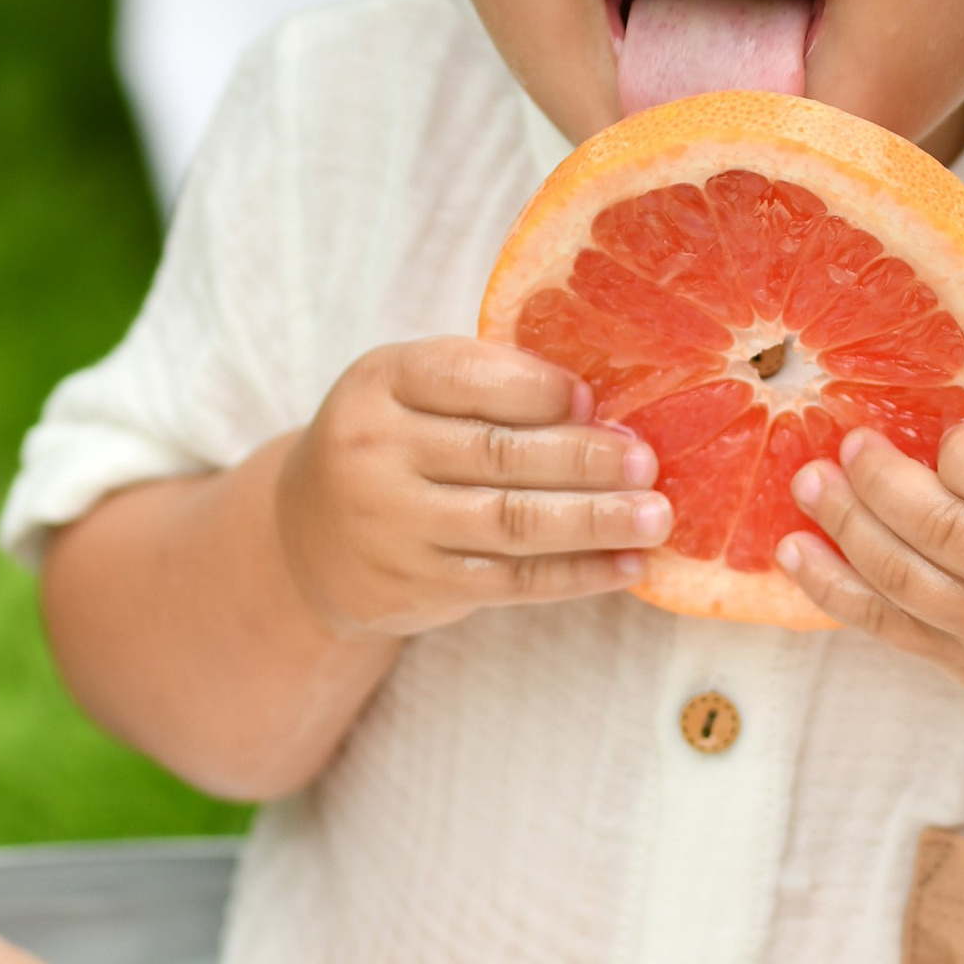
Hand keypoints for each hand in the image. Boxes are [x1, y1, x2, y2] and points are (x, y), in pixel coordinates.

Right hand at [276, 340, 669, 640]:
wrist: (307, 538)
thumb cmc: (395, 444)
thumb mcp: (414, 392)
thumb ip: (490, 385)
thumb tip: (605, 406)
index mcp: (383, 381)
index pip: (467, 377)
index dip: (539, 390)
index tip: (597, 401)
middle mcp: (376, 450)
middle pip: (497, 453)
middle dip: (583, 458)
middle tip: (647, 461)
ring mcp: (391, 524)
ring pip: (510, 522)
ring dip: (593, 520)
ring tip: (655, 515)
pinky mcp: (414, 586)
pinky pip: (510, 580)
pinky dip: (576, 574)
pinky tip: (625, 565)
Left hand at [777, 423, 963, 761]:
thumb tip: (936, 431)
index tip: (947, 432)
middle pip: (947, 531)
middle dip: (883, 481)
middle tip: (849, 442)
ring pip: (906, 580)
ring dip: (845, 527)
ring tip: (809, 482)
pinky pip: (889, 627)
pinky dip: (834, 588)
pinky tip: (795, 552)